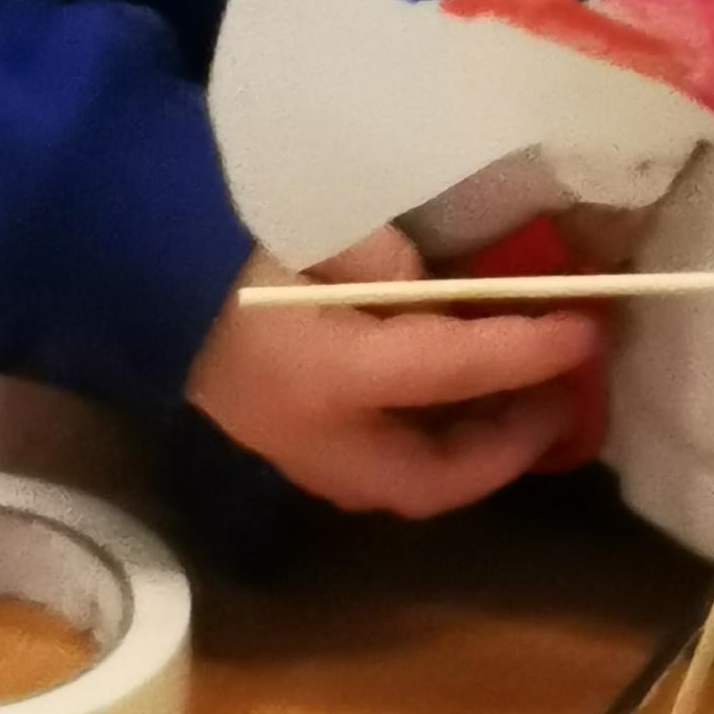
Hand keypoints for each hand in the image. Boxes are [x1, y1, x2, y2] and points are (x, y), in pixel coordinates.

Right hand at [186, 230, 600, 517]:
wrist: (126, 267)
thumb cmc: (226, 234)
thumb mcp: (322, 231)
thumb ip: (397, 272)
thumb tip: (452, 301)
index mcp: (331, 378)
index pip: (454, 373)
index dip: (529, 353)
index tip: (586, 330)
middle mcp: (319, 440)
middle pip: (438, 476)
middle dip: (510, 444)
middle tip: (563, 393)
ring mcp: (297, 455)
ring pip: (410, 483)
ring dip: (475, 452)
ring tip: (523, 401)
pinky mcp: (288, 447)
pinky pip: (379, 467)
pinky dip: (432, 445)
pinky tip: (458, 404)